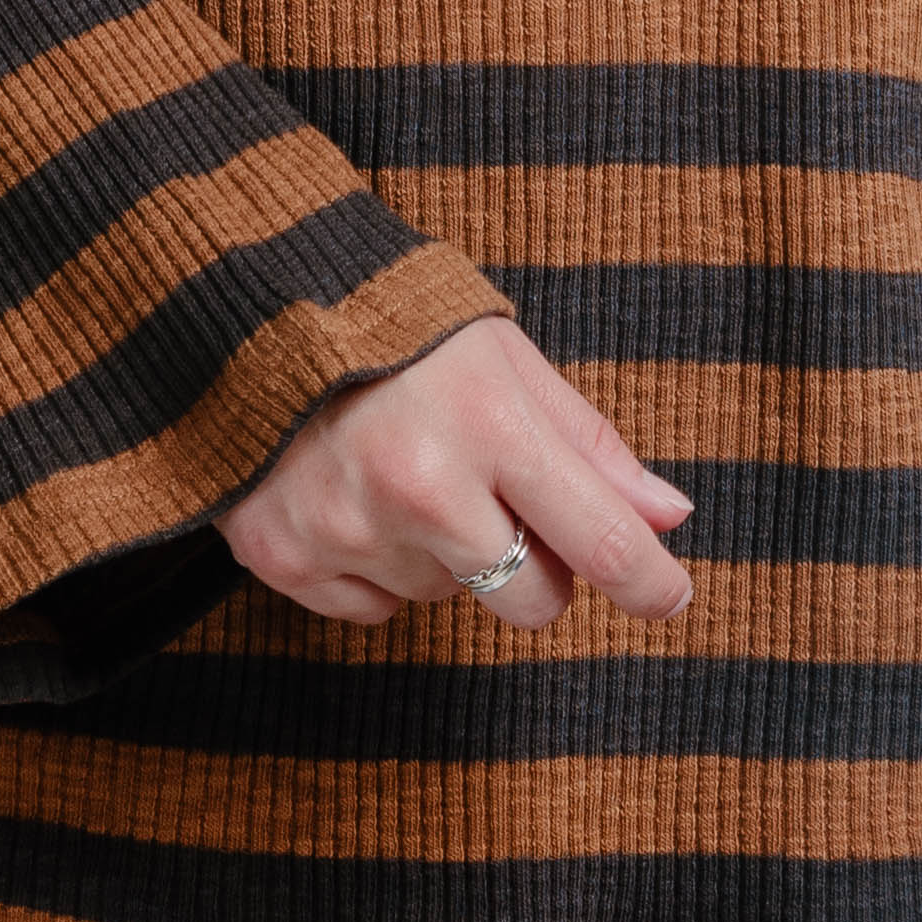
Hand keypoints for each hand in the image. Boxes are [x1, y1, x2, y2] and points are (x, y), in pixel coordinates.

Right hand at [215, 317, 695, 634]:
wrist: (251, 312)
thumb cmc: (400, 332)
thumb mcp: (506, 360)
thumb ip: (589, 445)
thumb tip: (669, 517)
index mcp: (490, 423)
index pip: (601, 539)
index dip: (651, 581)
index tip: (671, 595)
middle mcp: (422, 485)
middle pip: (532, 599)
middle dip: (539, 570)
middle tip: (504, 508)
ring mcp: (349, 527)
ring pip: (448, 598)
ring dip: (444, 554)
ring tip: (403, 470)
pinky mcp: (287, 558)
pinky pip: (374, 610)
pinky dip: (377, 567)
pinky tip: (355, 497)